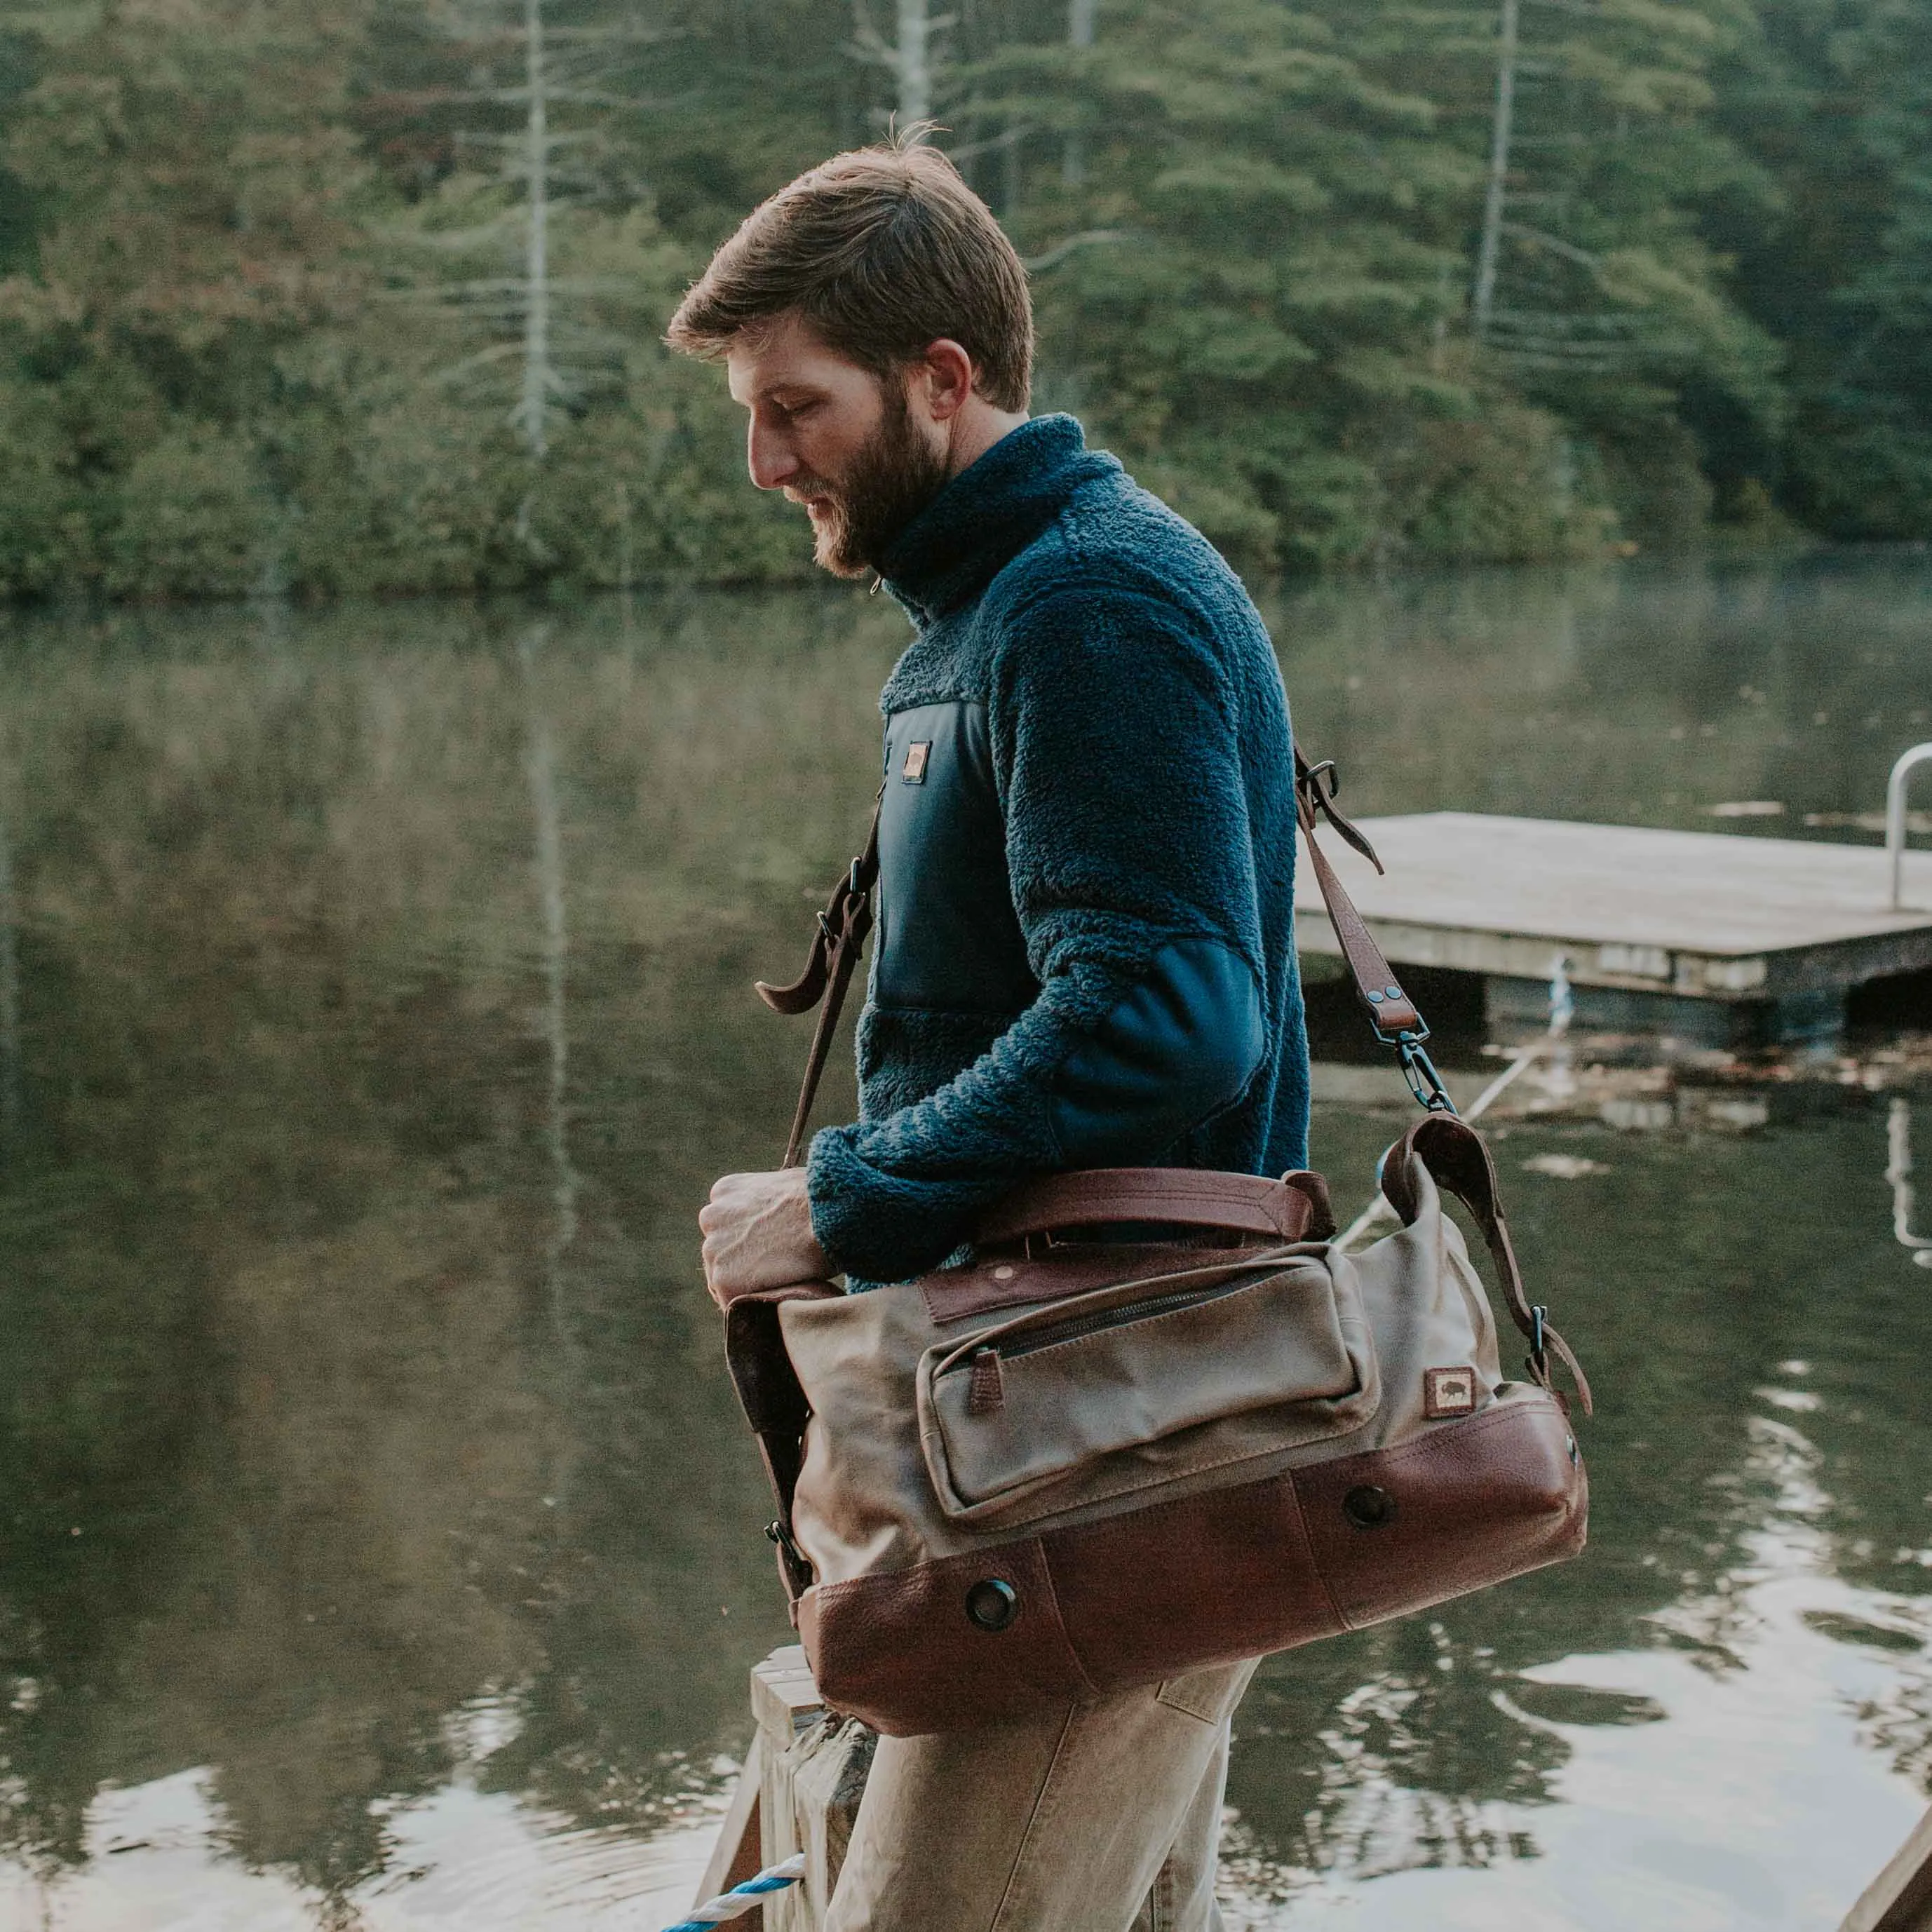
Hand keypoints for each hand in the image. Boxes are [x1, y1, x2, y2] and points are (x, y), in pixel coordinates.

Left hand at [699, 1167, 831, 1307]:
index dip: (748, 1241)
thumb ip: (766, 1200)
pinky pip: (731, 1300)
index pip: (726, 1225)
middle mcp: (711, 1216)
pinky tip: (774, 1291)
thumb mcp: (783, 1184)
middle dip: (742, 1261)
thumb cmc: (818, 1200)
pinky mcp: (723, 1278)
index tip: (769, 1247)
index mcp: (725, 1191)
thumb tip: (776, 1215)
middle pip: (720, 1251)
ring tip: (778, 1279)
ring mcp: (713, 1249)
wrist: (826, 1217)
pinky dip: (750, 1302)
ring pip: (722, 1277)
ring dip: (745, 1282)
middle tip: (774, 1266)